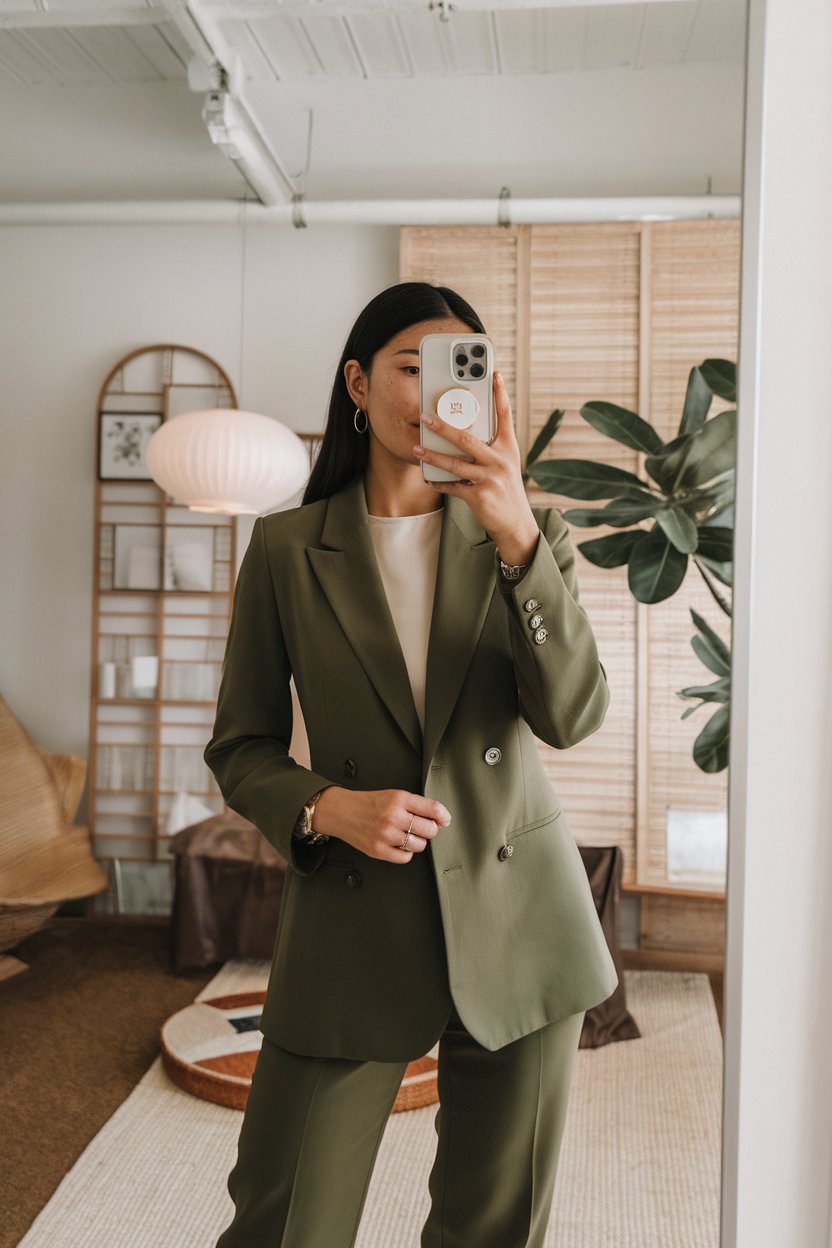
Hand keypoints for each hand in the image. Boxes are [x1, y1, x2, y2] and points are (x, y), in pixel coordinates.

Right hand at [313, 787, 450, 863]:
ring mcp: (385, 835)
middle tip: (420, 826)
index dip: (443, 816)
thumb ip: (416, 805)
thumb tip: (440, 819)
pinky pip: (405, 857)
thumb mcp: (393, 795)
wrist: (342, 811)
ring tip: (406, 835)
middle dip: (429, 829)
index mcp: (399, 799)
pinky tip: (398, 844)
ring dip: (417, 841)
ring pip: (420, 845)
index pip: (433, 809)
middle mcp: (393, 816)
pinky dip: (405, 852)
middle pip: (430, 830)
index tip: (444, 820)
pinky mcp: (378, 850)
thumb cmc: (369, 803)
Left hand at [413, 371, 539, 566]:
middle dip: (444, 427)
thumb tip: (462, 433)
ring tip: (417, 448)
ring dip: (433, 456)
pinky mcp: (480, 496)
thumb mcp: (505, 465)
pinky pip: (453, 486)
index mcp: (508, 448)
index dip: (500, 393)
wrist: (516, 524)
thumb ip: (490, 448)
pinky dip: (439, 482)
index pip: (505, 415)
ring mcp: (491, 478)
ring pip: (455, 463)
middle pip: (468, 438)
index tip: (495, 373)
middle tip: (425, 417)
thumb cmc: (506, 490)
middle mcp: (501, 460)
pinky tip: (429, 478)